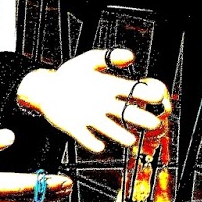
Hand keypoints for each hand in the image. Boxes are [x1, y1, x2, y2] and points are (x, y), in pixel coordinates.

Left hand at [17, 48, 169, 153]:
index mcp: (109, 87)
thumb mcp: (86, 61)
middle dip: (140, 118)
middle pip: (125, 112)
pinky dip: (91, 141)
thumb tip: (130, 55)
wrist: (45, 88)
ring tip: (130, 140)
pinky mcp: (75, 126)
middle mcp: (104, 104)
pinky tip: (99, 146)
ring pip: (108, 127)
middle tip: (154, 123)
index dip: (144, 94)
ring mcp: (90, 116)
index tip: (156, 97)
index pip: (131, 91)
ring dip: (119, 134)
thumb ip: (107, 57)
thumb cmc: (69, 75)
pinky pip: (84, 135)